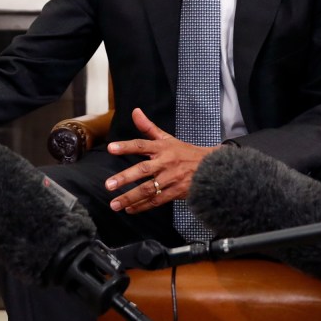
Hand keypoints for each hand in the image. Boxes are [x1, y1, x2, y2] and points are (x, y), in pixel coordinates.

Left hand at [103, 108, 218, 213]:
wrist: (212, 168)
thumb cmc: (185, 152)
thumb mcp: (168, 138)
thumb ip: (148, 127)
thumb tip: (135, 111)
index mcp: (162, 148)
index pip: (141, 145)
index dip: (126, 146)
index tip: (110, 148)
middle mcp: (165, 163)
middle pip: (143, 170)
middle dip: (125, 178)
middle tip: (108, 185)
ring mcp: (171, 178)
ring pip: (148, 189)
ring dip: (130, 197)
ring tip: (114, 204)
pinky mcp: (177, 192)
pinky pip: (157, 200)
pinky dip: (142, 206)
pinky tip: (129, 209)